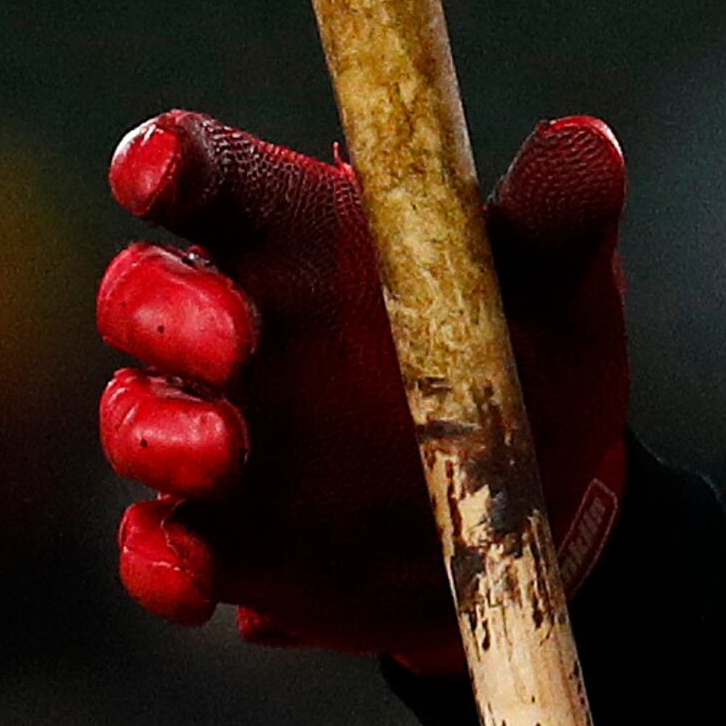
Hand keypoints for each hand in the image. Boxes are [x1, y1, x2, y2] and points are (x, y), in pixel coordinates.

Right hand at [95, 109, 632, 656]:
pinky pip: (157, 546)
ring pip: (137, 418)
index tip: (158, 174)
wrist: (551, 506)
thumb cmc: (534, 355)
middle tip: (237, 340)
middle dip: (165, 309)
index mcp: (300, 235)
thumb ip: (557, 215)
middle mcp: (234, 324)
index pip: (211, 175)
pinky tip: (191, 582)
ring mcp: (217, 435)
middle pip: (143, 291)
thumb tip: (588, 143)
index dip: (169, 163)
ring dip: (160, 433)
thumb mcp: (558, 285)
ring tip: (226, 451)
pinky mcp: (226, 537)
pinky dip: (158, 564)